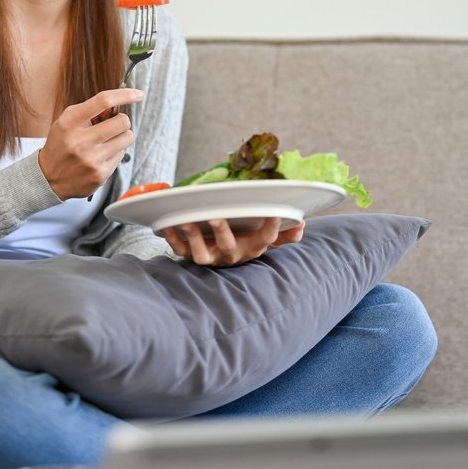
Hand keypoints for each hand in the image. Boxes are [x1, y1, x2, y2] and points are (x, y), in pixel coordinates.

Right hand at [37, 88, 143, 199]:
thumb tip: (119, 101)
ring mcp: (91, 159)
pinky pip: (122, 155)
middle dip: (122, 121)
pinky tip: (101, 156)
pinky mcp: (100, 174)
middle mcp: (80, 141)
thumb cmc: (61, 145)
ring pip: (127, 138)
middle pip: (122, 121)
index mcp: (70, 122)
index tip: (138, 94)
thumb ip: (90, 110)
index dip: (125, 95)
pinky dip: (115, 153)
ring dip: (122, 136)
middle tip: (113, 126)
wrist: (48, 178)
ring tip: (107, 141)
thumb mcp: (67, 122)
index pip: (103, 101)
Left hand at [160, 217, 304, 266]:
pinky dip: (171, 238)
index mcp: (252, 248)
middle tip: (216, 217)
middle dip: (222, 233)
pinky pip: (179, 249)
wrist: (220, 256)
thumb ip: (283, 234)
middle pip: (228, 248)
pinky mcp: (189, 253)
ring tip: (187, 221)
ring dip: (193, 238)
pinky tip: (166, 224)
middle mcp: (230, 254)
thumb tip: (301, 225)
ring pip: (200, 253)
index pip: (266, 240)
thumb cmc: (245, 240)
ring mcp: (209, 255)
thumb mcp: (265, 238)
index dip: (271, 228)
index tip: (275, 212)